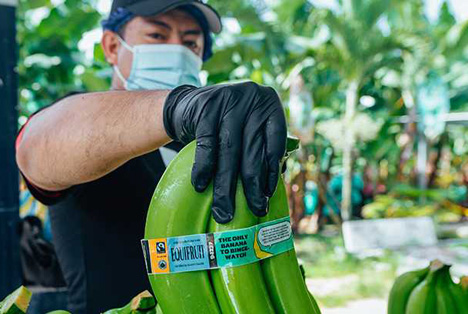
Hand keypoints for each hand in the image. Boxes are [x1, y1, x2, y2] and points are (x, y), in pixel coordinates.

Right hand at [163, 82, 286, 222]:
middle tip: (253, 210)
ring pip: (229, 151)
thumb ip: (260, 147)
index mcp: (268, 105)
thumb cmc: (224, 124)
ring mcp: (228, 101)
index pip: (275, 142)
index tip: (267, 196)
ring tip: (224, 210)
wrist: (188, 104)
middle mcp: (251, 99)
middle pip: (252, 150)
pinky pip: (206, 144)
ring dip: (225, 185)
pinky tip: (200, 185)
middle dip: (252, 186)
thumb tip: (268, 189)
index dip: (271, 172)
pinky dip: (203, 168)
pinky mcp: (205, 108)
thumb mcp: (247, 126)